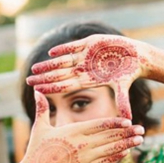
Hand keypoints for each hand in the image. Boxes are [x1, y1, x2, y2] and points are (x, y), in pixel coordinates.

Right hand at [13, 90, 143, 162]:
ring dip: (126, 144)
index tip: (128, 120)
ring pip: (110, 149)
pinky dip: (116, 156)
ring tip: (139, 139)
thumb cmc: (37, 150)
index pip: (98, 125)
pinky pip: (104, 161)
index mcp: (72, 132)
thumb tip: (37, 91)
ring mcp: (85, 158)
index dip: (114, 123)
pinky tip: (126, 151)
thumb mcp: (39, 128)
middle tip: (141, 128)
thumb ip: (42, 109)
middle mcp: (81, 145)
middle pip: (109, 137)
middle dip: (126, 133)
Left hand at [26, 34, 144, 117]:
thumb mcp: (123, 87)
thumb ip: (122, 101)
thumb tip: (128, 119)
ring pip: (62, 61)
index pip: (65, 85)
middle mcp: (83, 69)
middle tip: (28, 80)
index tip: (37, 91)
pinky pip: (73, 46)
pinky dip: (63, 49)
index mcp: (87, 80)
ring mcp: (85, 56)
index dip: (52, 88)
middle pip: (59, 74)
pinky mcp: (90, 43)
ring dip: (49, 64)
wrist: (135, 57)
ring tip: (34, 68)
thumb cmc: (128, 73)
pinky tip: (51, 53)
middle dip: (44, 77)